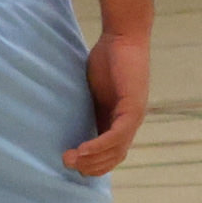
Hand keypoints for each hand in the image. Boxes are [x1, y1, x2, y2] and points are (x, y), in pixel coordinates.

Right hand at [65, 31, 151, 176]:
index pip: (111, 154)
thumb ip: (88, 110)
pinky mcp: (133, 106)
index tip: (71, 164)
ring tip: (70, 159)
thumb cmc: (107, 60)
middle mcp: (131, 122)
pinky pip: (117, 135)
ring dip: (92, 159)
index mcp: (121, 121)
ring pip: (116, 150)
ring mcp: (134, 115)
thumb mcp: (95, 92)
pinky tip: (82, 150)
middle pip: (114, 157)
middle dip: (90, 166)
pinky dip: (99, 146)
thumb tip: (67, 125)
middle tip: (66, 163)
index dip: (93, 164)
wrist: (123, 36)